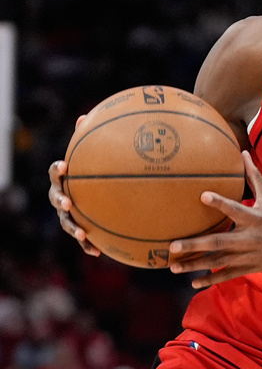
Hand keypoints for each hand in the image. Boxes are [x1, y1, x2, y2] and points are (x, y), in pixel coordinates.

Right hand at [49, 115, 101, 256]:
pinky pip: (82, 239)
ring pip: (66, 222)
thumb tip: (85, 116)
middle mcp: (62, 196)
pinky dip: (87, 245)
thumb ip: (88, 139)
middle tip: (69, 201)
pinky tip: (97, 252)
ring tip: (82, 232)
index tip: (65, 166)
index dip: (58, 169)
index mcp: (65, 179)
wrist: (98, 196)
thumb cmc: (93, 172)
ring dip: (72, 227)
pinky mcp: (80, 229)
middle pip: (56, 198)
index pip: (56, 172)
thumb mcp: (93, 157)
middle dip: (60, 200)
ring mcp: (68, 214)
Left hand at [168, 151, 261, 287]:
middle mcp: (251, 237)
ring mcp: (250, 255)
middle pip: (219, 242)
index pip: (236, 209)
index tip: (202, 195)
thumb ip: (254, 176)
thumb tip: (243, 152)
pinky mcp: (252, 267)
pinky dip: (212, 279)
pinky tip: (194, 282)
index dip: (220, 202)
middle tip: (172, 246)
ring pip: (219, 261)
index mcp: (257, 217)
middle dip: (195, 245)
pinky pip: (229, 275)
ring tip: (174, 266)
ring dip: (196, 264)